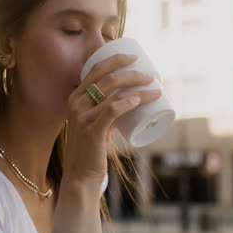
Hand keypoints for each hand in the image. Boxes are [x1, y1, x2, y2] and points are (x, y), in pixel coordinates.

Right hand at [63, 54, 161, 184]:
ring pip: (114, 93)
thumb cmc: (92, 148)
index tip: (136, 58)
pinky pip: (112, 110)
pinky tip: (138, 100)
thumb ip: (108, 112)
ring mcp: (83, 117)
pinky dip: (127, 103)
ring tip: (156, 89)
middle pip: (107, 77)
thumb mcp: (95, 123)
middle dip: (132, 72)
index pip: (96, 68)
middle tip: (152, 76)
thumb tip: (131, 102)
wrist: (80, 174)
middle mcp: (76, 103)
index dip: (117, 59)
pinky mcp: (92, 131)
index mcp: (76, 96)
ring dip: (138, 88)